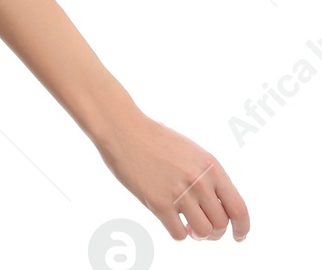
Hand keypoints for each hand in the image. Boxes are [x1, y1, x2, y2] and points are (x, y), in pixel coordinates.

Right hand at [96, 109, 249, 241]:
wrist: (122, 128)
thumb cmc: (154, 138)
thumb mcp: (190, 151)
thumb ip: (207, 175)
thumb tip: (218, 205)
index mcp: (211, 167)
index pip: (239, 208)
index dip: (242, 228)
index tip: (237, 236)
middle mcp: (199, 181)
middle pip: (221, 224)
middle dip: (215, 233)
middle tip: (203, 230)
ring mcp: (179, 192)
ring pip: (202, 232)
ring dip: (197, 235)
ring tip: (188, 227)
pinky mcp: (158, 202)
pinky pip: (178, 234)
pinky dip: (178, 233)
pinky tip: (171, 221)